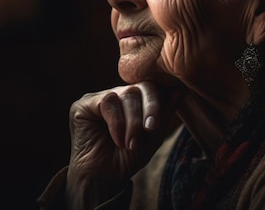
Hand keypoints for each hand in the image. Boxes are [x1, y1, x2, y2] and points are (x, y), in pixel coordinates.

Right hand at [65, 81, 181, 207]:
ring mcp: (100, 98)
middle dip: (149, 109)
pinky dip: (117, 123)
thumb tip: (180, 88)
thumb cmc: (127, 158)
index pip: (151, 87)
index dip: (158, 101)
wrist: (105, 178)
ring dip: (133, 122)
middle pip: (140, 87)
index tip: (159, 122)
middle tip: (149, 130)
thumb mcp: (152, 135)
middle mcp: (117, 95)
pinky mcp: (83, 104)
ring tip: (130, 143)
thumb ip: (164, 112)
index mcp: (133, 100)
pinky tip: (117, 140)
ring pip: (125, 94)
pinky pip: (108, 102)